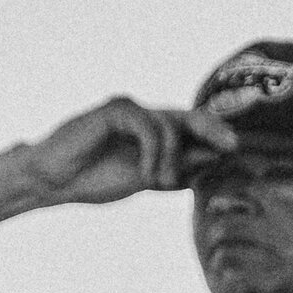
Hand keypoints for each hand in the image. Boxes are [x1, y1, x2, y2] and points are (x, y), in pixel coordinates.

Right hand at [14, 96, 236, 208]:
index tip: (237, 150)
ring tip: (158, 182)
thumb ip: (178, 170)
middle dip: (213, 129)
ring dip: (171, 158)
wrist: (56, 182)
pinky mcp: (115, 109)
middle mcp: (146, 117)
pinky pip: (148, 126)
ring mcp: (131, 111)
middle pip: (190, 116)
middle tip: (233, 145)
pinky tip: (144, 175)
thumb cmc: (96, 180)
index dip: (215, 135)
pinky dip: (152, 152)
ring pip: (170, 125)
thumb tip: (216, 159)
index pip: (193, 130)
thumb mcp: (147, 180)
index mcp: (155, 135)